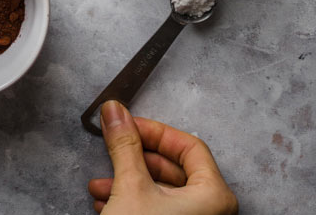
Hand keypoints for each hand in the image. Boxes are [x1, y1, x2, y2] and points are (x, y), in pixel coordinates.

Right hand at [88, 101, 237, 214]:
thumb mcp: (131, 186)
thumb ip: (124, 145)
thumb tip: (115, 111)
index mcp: (214, 195)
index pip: (188, 145)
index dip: (155, 131)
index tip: (129, 125)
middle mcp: (211, 211)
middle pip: (173, 167)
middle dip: (136, 158)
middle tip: (114, 146)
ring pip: (162, 191)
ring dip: (128, 181)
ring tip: (101, 184)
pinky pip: (159, 210)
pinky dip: (134, 201)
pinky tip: (107, 202)